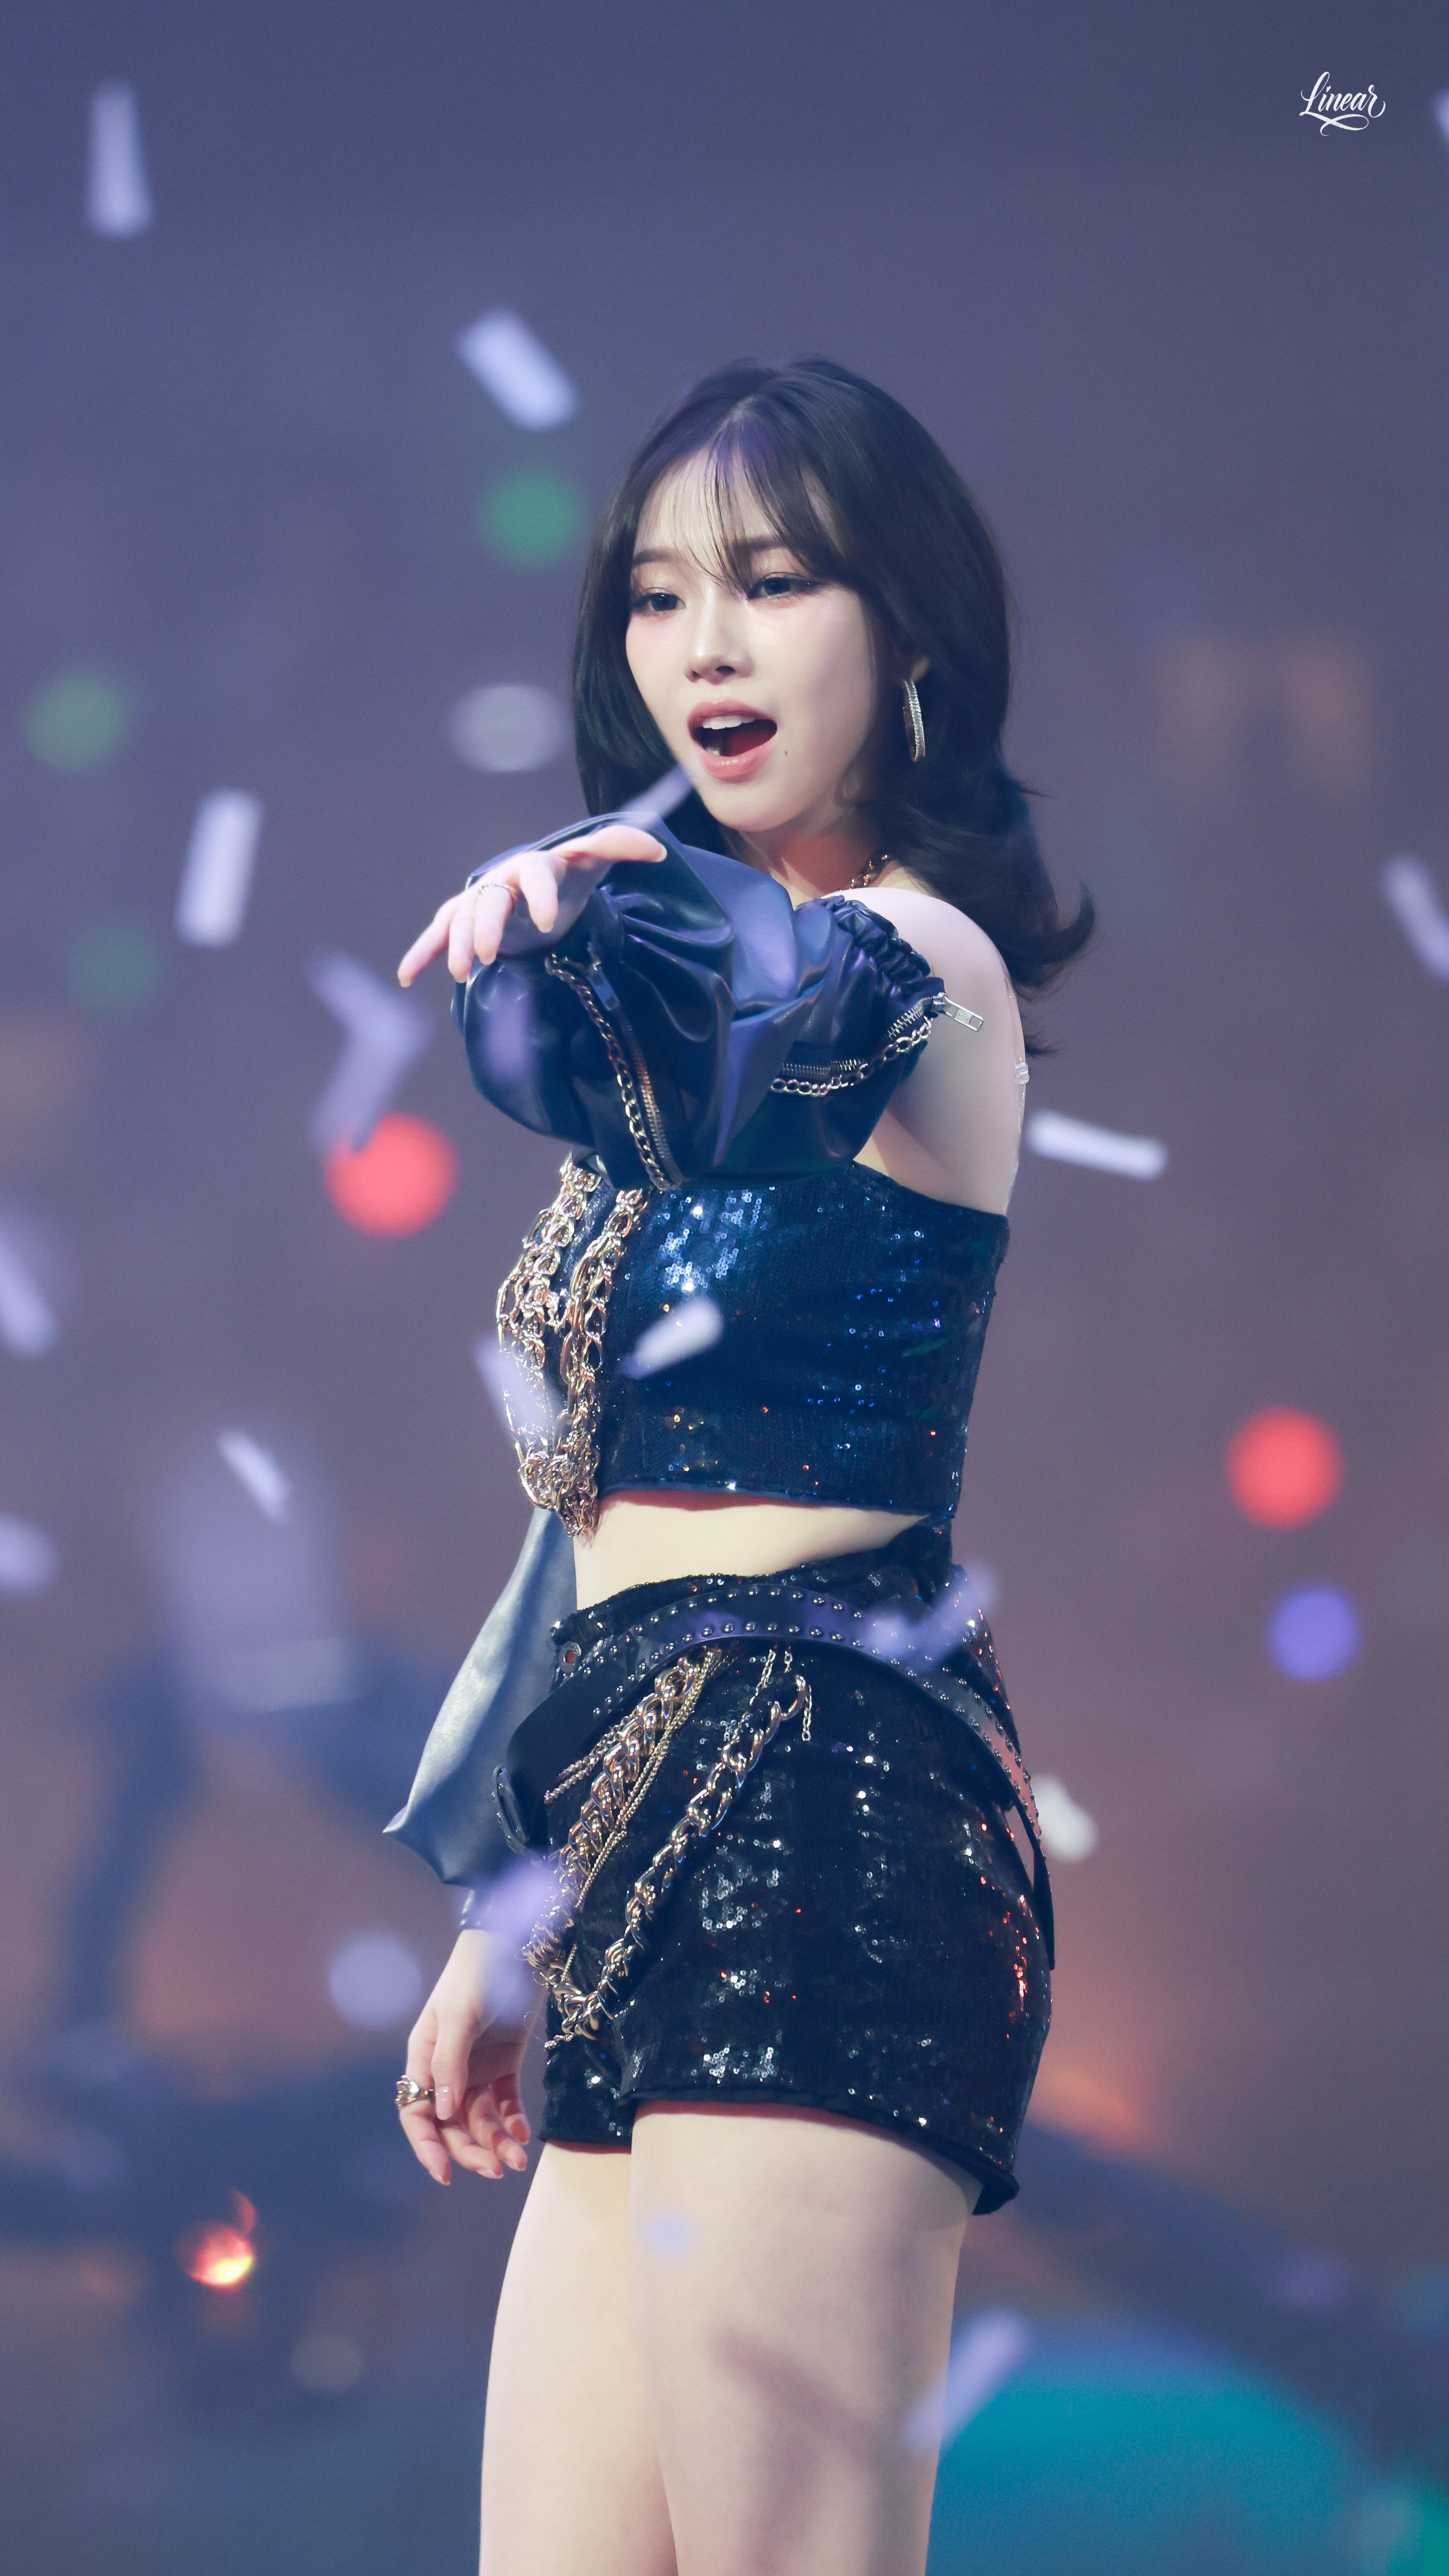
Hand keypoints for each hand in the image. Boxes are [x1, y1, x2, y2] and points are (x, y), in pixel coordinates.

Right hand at [396, 824, 664, 985]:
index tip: (544, 923)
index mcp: (537, 866)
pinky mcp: (463, 920)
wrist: (540, 889)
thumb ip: (619, 847)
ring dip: (454, 944)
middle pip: (489, 899)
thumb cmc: (570, 878)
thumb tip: (656, 849)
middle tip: (488, 956)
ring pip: (460, 918)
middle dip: (487, 926)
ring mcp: (479, 900)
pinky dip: (421, 954)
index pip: (536, 875)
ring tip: (460, 975)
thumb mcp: (593, 862)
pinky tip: (407, 978)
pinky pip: (436, 935)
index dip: (539, 895)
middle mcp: (503, 880)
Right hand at [398, 1930, 538, 2183]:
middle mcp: (447, 2069)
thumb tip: (441, 2113)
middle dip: (471, 2150)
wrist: (516, 1943)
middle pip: (452, 2124)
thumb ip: (449, 2063)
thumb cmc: (478, 1973)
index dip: (427, 2146)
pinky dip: (513, 2122)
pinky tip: (524, 2133)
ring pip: (481, 2119)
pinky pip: (505, 2103)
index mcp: (424, 2058)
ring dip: (497, 2142)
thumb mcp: (459, 2015)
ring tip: (518, 2158)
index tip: (444, 2174)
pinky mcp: (505, 2062)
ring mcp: (477, 2067)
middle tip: (497, 2169)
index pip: (417, 2113)